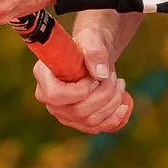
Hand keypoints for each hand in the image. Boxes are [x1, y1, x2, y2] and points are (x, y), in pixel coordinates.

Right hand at [34, 9, 132, 132]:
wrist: (94, 57)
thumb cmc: (88, 45)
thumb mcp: (91, 40)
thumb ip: (95, 52)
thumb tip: (101, 74)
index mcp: (44, 77)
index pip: (56, 95)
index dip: (80, 91)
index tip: (96, 78)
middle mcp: (50, 100)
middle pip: (78, 111)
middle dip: (103, 94)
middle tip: (113, 76)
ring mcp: (64, 114)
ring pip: (90, 120)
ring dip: (112, 103)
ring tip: (119, 83)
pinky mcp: (78, 122)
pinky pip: (97, 127)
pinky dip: (114, 119)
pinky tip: (123, 106)